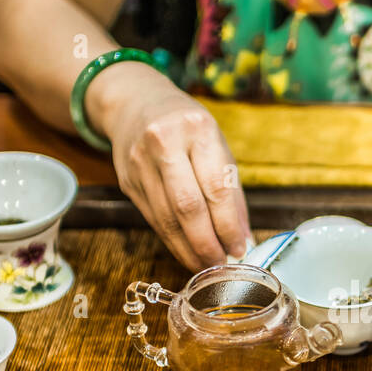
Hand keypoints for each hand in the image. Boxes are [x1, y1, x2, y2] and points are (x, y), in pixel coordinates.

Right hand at [97, 66, 251, 270]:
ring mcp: (140, 162)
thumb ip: (231, 193)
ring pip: (167, 218)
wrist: (136, 104)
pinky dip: (172, 241)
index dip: (228, 225)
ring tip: (206, 266)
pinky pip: (153, 219)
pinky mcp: (127, 181)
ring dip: (189, 249)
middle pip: (188, 207)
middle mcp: (164, 142)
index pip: (216, 188)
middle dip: (207, 243)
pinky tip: (186, 252)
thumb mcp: (217, 145)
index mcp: (197, 129)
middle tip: (221, 265)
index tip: (239, 248)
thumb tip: (244, 239)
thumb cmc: (188, 128)